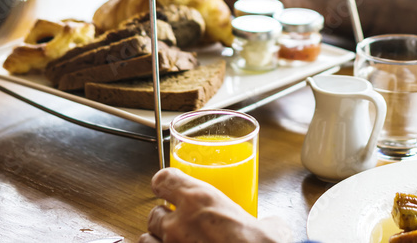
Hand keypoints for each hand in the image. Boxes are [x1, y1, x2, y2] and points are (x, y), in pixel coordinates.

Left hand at [140, 167, 290, 242]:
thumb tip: (270, 225)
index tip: (166, 185)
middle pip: (154, 213)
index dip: (164, 182)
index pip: (164, 179)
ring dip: (157, 239)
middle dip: (164, 218)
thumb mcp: (268, 226)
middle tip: (178, 223)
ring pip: (146, 238)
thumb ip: (261, 221)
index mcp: (201, 199)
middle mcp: (180, 223)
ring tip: (171, 242)